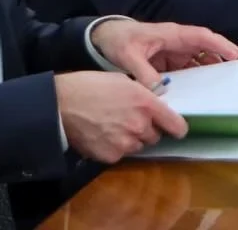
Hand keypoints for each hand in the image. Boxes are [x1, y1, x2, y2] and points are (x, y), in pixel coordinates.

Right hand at [54, 71, 187, 163]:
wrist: (60, 104)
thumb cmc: (90, 85)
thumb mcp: (122, 80)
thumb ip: (143, 95)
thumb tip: (155, 105)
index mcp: (145, 103)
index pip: (176, 125)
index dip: (177, 127)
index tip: (175, 128)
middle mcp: (139, 125)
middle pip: (155, 136)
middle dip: (147, 129)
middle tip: (130, 119)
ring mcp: (125, 142)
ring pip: (138, 146)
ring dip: (132, 139)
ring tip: (113, 126)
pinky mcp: (111, 156)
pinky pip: (121, 154)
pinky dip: (115, 147)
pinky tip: (102, 135)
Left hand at [90, 20, 237, 86]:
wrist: (103, 39)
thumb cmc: (118, 41)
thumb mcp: (128, 56)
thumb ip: (143, 73)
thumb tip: (159, 91)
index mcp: (173, 35)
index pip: (203, 38)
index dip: (222, 46)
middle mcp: (179, 42)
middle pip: (209, 49)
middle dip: (227, 59)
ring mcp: (176, 53)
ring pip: (202, 61)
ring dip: (216, 71)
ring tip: (232, 87)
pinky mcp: (171, 63)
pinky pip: (191, 71)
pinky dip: (201, 80)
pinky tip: (207, 95)